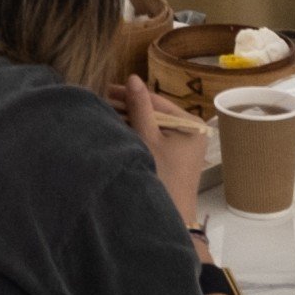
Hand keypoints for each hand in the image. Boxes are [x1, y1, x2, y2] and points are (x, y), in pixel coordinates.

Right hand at [115, 75, 208, 209]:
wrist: (171, 216)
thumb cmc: (161, 176)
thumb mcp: (148, 139)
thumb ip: (140, 108)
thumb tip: (133, 78)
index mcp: (191, 123)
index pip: (157, 101)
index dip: (132, 94)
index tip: (108, 89)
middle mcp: (191, 131)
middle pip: (155, 112)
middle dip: (130, 107)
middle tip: (103, 100)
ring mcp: (184, 144)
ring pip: (154, 125)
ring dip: (132, 120)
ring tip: (106, 113)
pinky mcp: (176, 156)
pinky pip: (156, 138)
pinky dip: (139, 133)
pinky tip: (120, 129)